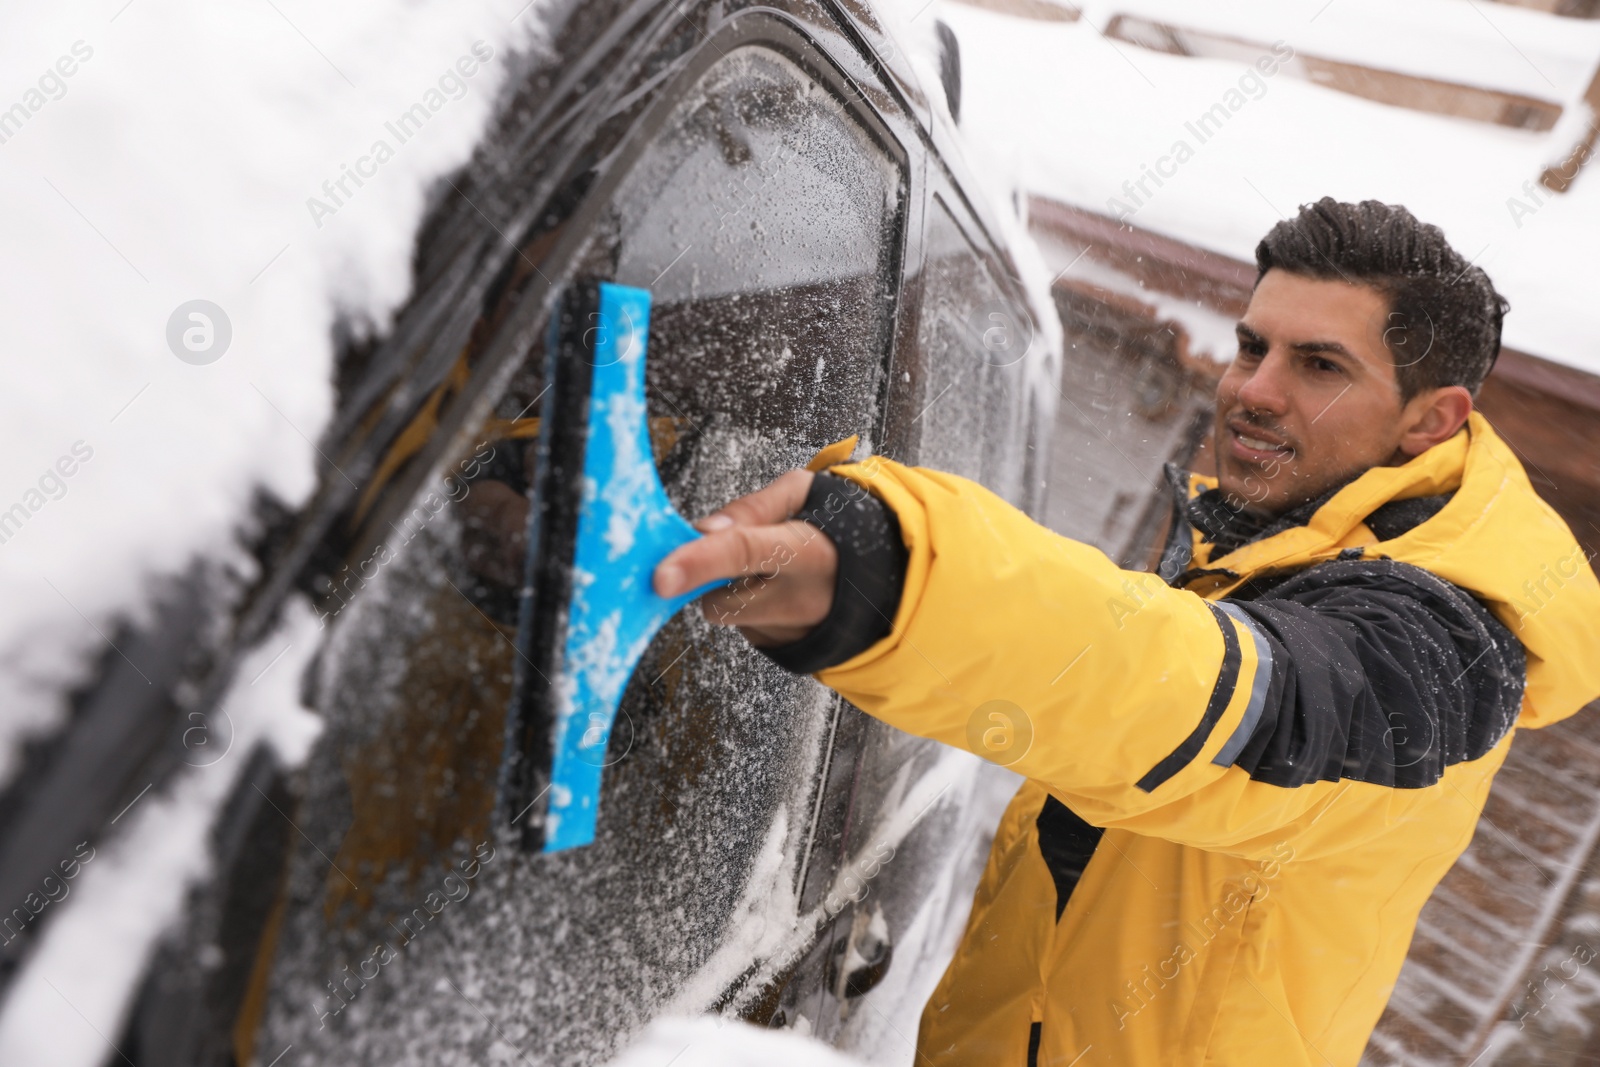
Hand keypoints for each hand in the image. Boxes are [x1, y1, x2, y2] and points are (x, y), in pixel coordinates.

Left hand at [653, 469, 837, 646]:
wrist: (880, 579)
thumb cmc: (835, 527)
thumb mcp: (803, 495)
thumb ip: (753, 507)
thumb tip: (704, 529)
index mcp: (808, 552)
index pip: (744, 553)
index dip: (699, 563)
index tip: (661, 576)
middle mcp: (800, 600)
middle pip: (719, 599)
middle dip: (710, 578)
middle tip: (732, 550)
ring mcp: (793, 632)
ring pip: (727, 615)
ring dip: (730, 591)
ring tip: (766, 570)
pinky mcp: (784, 649)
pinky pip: (742, 627)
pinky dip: (745, 607)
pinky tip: (772, 591)